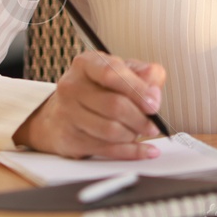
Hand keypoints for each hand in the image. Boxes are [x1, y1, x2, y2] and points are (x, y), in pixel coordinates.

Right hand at [12, 50, 166, 158]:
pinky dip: (131, 152)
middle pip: (114, 105)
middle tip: (153, 124)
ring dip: (133, 134)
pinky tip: (144, 150)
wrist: (62, 113)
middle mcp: (72, 86)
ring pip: (110, 130)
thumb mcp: (122, 72)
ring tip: (141, 131)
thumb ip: (144, 75)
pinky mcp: (69, 139)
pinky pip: (106, 149)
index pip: (112, 74)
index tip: (154, 103)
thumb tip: (154, 90)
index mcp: (86, 64)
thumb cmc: (97, 89)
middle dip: (140, 118)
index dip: (137, 90)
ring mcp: (67, 113)